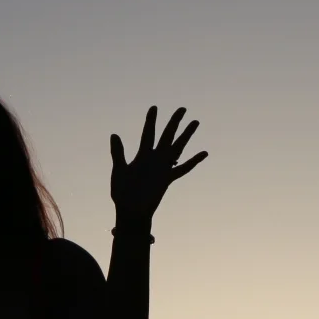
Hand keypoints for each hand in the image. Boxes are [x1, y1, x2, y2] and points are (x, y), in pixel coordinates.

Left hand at [110, 106, 206, 227]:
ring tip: (195, 122)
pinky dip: (193, 161)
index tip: (154, 107)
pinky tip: (204, 153)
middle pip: (167, 136)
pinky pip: (183, 168)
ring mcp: (163, 168)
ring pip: (178, 147)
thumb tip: (114, 134)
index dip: (151, 121)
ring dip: (186, 135)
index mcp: (142, 155)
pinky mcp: (168, 179)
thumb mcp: (119, 170)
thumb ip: (118, 152)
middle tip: (182, 108)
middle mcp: (155, 159)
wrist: (131, 211)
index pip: (148, 133)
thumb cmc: (122, 192)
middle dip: (174, 122)